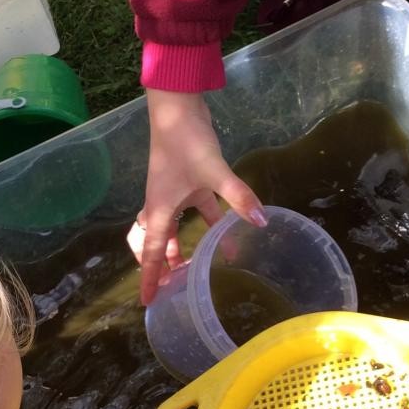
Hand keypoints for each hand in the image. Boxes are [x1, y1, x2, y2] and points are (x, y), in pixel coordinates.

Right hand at [129, 89, 266, 303]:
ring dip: (181, 246)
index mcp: (159, 208)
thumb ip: (238, 197)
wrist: (177, 106)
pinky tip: (225, 229)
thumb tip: (262, 221)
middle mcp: (162, 203)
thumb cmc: (185, 141)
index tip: (147, 302)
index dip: (150, 278)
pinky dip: (205, 221)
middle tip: (171, 286)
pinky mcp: (188, 179)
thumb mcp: (213, 171)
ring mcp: (174, 191)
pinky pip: (193, 209)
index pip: (152, 252)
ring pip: (174, 227)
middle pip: (157, 242)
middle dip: (161, 265)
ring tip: (192, 267)